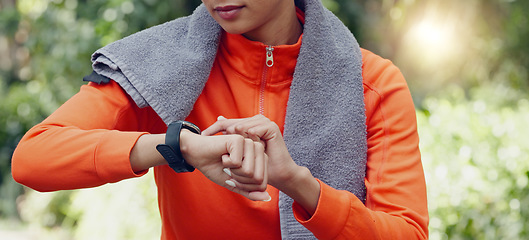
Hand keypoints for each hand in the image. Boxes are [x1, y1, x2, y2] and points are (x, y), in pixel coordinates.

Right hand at [179, 130, 269, 200]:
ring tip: (227, 161)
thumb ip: (250, 191)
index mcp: (260, 159)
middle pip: (258, 179)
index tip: (234, 177)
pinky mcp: (239, 140)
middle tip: (229, 169)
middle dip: (239, 180)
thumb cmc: (216, 168)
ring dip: (233, 172)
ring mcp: (249, 143)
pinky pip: (238, 163)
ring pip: (249, 171)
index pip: (262, 184)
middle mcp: (258, 150)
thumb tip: (267, 198)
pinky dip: (226, 163)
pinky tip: (222, 154)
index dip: (245, 186)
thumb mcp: (234, 185)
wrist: (197, 155)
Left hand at [203, 115, 320, 213]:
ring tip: (237, 154)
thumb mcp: (240, 151)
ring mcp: (264, 122)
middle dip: (226, 138)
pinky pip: (252, 131)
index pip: (226, 123)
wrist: (279, 174)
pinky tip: (249, 151)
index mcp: (248, 124)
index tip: (201, 136)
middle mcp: (256, 120)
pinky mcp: (271, 127)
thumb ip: (231, 136)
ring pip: (240, 127)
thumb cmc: (259, 166)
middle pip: (231, 125)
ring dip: (238, 142)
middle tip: (223, 154)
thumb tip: (219, 117)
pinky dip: (249, 141)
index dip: (213, 129)